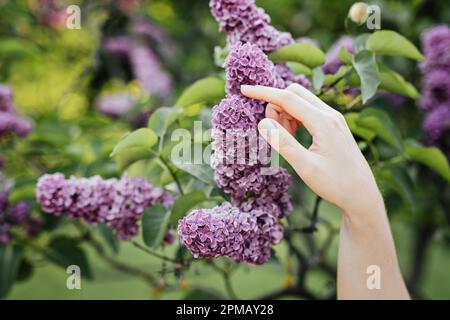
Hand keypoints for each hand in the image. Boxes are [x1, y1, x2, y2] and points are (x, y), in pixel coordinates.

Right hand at [241, 84, 382, 218]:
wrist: (362, 194)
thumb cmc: (336, 184)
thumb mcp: (306, 167)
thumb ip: (284, 143)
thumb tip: (262, 123)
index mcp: (323, 122)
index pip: (287, 98)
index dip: (263, 93)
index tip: (244, 90)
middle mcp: (330, 114)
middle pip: (294, 94)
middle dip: (276, 106)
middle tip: (272, 133)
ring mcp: (333, 118)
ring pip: (301, 101)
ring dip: (285, 114)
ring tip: (285, 140)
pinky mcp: (333, 125)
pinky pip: (308, 111)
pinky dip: (294, 119)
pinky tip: (294, 137)